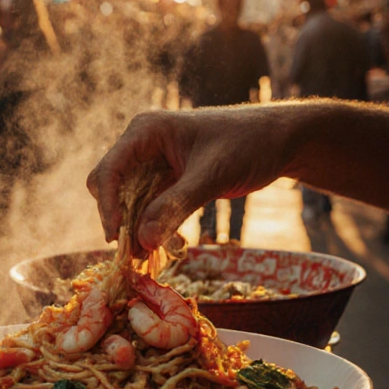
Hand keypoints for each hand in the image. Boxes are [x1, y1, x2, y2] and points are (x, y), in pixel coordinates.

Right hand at [86, 107, 292, 254]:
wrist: (282, 141)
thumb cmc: (249, 145)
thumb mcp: (212, 176)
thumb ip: (175, 206)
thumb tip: (141, 241)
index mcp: (146, 131)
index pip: (109, 170)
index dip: (107, 205)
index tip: (117, 238)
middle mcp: (143, 144)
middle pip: (111, 186)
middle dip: (119, 218)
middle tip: (134, 253)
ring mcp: (155, 162)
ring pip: (129, 200)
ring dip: (135, 227)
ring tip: (146, 257)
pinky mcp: (169, 179)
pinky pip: (148, 205)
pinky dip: (151, 225)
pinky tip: (160, 246)